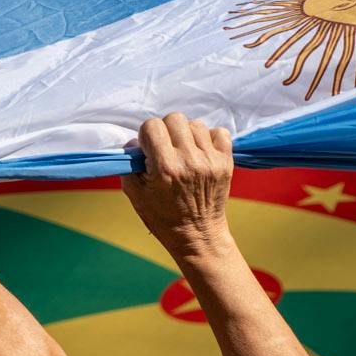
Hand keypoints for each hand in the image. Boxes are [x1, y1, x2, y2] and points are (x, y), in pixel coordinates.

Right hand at [121, 112, 233, 258]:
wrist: (198, 236)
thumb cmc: (163, 217)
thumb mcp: (135, 195)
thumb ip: (129, 165)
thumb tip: (134, 143)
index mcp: (166, 168)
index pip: (152, 126)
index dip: (146, 136)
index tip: (149, 150)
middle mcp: (190, 161)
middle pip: (174, 118)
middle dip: (166, 131)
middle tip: (166, 150)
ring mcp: (211, 161)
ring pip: (196, 124)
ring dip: (187, 135)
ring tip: (184, 153)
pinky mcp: (226, 163)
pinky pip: (219, 132)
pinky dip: (210, 139)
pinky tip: (202, 154)